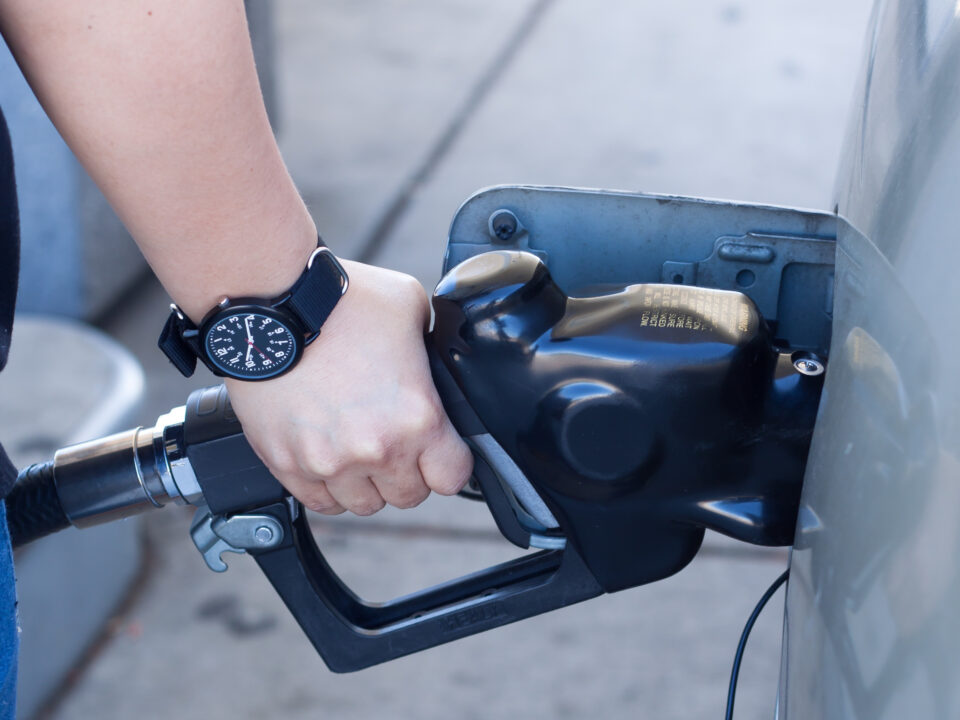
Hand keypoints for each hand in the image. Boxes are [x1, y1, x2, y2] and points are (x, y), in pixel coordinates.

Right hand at [224, 260, 473, 515]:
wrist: (272, 301)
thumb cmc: (340, 300)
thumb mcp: (411, 308)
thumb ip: (431, 345)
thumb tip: (432, 360)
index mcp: (418, 416)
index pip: (453, 477)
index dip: (450, 462)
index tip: (440, 450)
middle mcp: (376, 448)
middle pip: (409, 496)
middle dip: (408, 472)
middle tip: (395, 441)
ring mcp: (328, 461)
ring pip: (364, 504)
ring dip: (367, 483)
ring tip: (359, 448)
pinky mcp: (287, 463)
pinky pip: (319, 502)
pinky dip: (328, 487)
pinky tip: (330, 458)